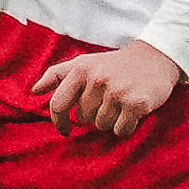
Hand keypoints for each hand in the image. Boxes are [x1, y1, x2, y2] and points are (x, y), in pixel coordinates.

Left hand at [38, 42, 188, 139]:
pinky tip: (132, 111)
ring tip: (121, 102)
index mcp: (80, 70)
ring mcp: (117, 92)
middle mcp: (97, 80)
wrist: (155, 58)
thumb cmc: (113, 64)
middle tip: (109, 99)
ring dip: (111, 120)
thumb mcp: (83, 63)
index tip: (65, 130)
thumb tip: (33, 91)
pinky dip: (126, 126)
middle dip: (95, 114)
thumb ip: (56, 75)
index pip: (58, 104)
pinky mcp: (136, 103)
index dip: (59, 121)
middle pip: (84, 118)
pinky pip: (120, 130)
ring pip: (102, 126)